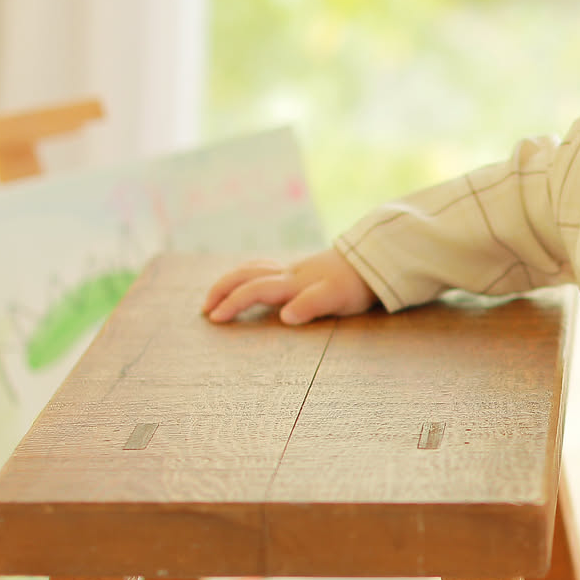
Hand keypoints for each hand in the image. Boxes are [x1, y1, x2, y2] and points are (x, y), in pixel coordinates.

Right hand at [201, 250, 375, 324]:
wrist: (373, 262)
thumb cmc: (355, 286)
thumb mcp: (338, 298)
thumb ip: (312, 305)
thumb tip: (285, 316)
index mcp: (293, 284)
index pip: (255, 291)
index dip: (233, 303)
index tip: (215, 318)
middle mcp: (287, 274)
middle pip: (246, 276)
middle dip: (222, 291)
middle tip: (205, 309)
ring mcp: (292, 269)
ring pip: (252, 269)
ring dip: (230, 281)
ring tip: (215, 296)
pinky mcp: (298, 270)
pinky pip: (263, 267)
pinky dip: (245, 274)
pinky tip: (245, 281)